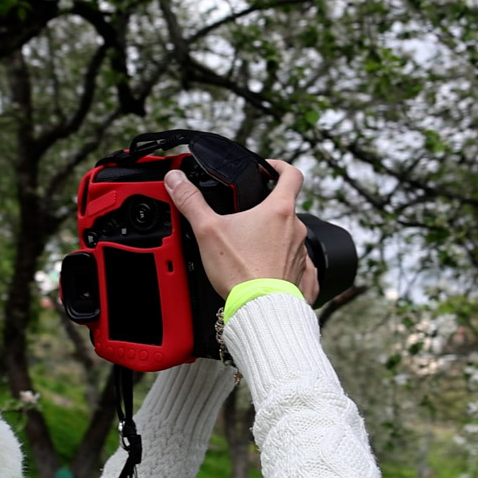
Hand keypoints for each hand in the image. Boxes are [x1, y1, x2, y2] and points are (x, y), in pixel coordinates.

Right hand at [165, 160, 317, 302]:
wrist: (260, 311)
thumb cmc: (241, 272)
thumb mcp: (208, 231)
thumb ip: (191, 202)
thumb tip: (176, 181)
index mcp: (279, 210)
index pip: (291, 174)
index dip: (280, 166)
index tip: (268, 168)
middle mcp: (296, 229)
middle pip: (285, 209)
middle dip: (265, 211)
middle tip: (244, 218)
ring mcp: (301, 254)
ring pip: (288, 237)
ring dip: (272, 239)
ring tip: (248, 249)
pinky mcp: (301, 276)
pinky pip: (295, 265)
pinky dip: (281, 264)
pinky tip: (265, 271)